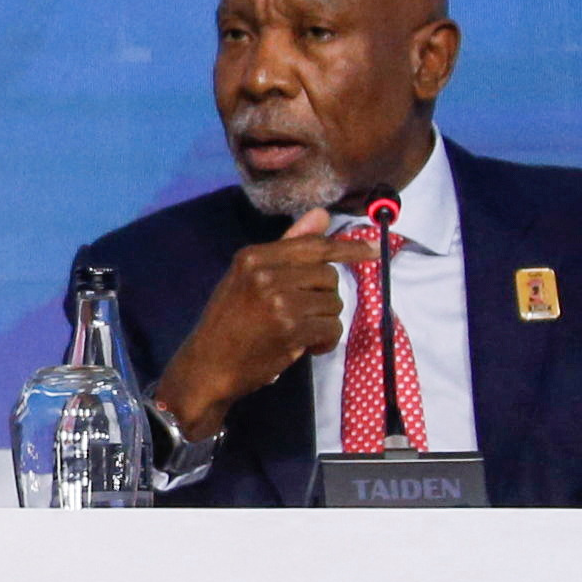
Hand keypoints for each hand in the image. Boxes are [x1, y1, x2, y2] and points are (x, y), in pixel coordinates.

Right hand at [149, 200, 376, 442]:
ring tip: (299, 333)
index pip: (313, 246)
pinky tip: (305, 348)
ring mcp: (279, 301)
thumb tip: (323, 214)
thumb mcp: (248, 277)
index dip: (348, 248)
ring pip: (333, 303)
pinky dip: (324, 341)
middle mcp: (266, 273)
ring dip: (323, 321)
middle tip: (301, 314)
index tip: (373, 250)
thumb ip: (287, 246)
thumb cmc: (228, 322)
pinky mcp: (290, 329)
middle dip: (323, 297)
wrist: (207, 367)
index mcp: (254, 256)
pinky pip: (331, 328)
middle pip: (328, 275)